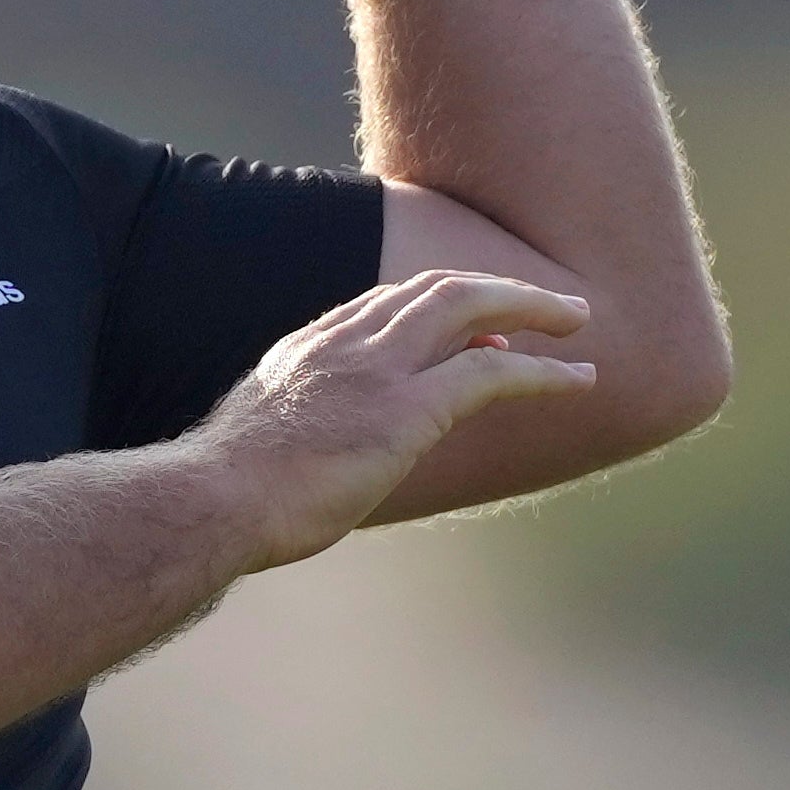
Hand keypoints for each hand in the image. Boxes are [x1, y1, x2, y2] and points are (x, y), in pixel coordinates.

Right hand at [182, 271, 593, 572]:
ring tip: (577, 321)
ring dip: (532, 307)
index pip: (382, 303)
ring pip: (470, 306)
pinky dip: (543, 372)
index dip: (436, 307)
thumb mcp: (249, 444)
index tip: (476, 332)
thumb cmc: (219, 494)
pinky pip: (492, 375)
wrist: (209, 501)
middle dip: (496, 289)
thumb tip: (293, 462)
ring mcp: (376, 370)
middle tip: (546, 306)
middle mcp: (343, 341)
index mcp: (305, 348)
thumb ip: (286, 432)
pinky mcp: (406, 410)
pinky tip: (580, 379)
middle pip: (433, 288)